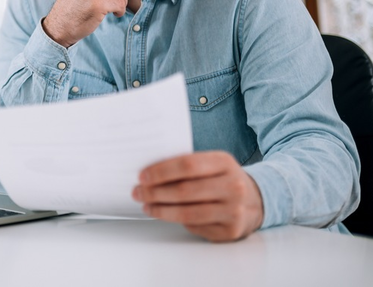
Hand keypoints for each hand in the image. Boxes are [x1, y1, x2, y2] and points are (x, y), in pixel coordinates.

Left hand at [132, 151, 263, 241]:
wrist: (255, 200)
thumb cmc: (222, 179)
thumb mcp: (211, 164)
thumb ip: (187, 165)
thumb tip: (149, 172)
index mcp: (225, 162)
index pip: (187, 165)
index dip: (161, 171)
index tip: (142, 176)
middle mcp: (233, 186)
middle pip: (185, 190)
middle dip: (155, 192)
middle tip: (137, 192)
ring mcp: (234, 210)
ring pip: (188, 212)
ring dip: (161, 210)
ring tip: (146, 204)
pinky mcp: (230, 230)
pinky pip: (195, 226)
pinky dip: (174, 220)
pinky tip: (162, 214)